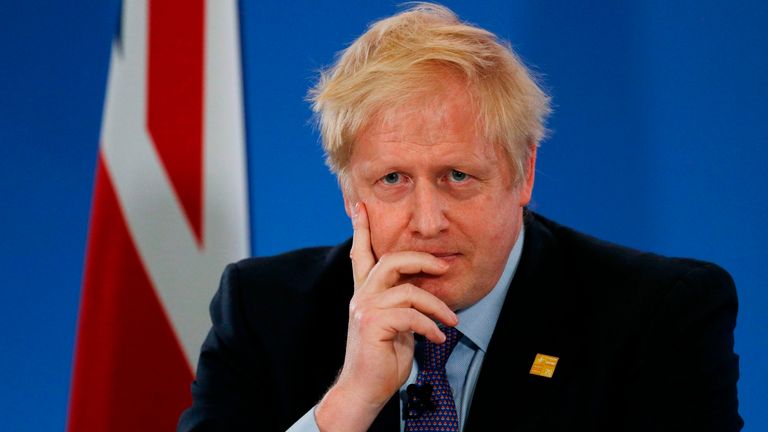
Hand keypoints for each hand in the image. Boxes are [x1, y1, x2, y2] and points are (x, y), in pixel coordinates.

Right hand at [315, 202, 457, 430]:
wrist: (365, 389)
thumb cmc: (382, 359)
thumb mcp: (395, 324)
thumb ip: (401, 302)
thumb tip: (423, 289)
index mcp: (365, 292)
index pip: (361, 254)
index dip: (361, 229)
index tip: (359, 206)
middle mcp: (362, 295)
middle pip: (392, 259)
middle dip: (422, 260)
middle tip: (445, 267)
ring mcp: (364, 308)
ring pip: (409, 289)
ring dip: (437, 306)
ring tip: (451, 322)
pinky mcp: (372, 324)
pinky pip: (411, 315)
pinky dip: (431, 326)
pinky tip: (438, 339)